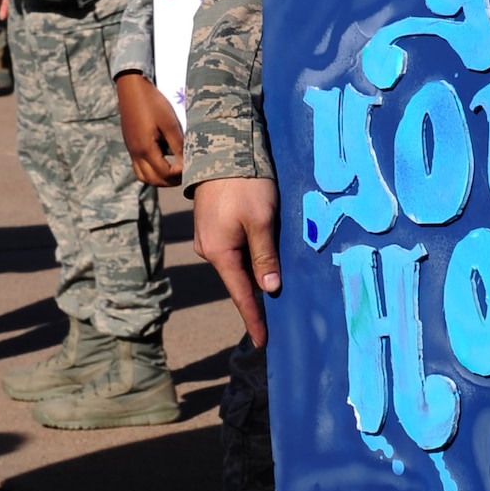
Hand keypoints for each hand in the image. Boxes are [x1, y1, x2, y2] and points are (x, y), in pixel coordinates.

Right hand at [116, 72, 182, 187]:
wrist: (131, 88)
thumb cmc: (153, 103)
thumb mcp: (170, 123)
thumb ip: (178, 145)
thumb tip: (187, 163)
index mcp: (146, 149)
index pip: (164, 173)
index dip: (179, 174)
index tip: (191, 166)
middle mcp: (136, 153)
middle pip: (152, 180)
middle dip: (169, 181)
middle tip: (185, 174)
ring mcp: (132, 150)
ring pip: (143, 176)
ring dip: (159, 178)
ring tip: (175, 170)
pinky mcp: (131, 145)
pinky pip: (140, 166)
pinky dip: (152, 169)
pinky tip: (165, 158)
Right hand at [193, 176, 280, 346]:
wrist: (223, 148)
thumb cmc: (245, 185)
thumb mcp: (261, 221)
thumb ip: (264, 256)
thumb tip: (269, 289)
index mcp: (219, 252)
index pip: (241, 295)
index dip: (254, 318)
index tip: (263, 342)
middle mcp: (209, 249)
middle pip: (239, 280)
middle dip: (258, 294)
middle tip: (281, 312)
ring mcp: (208, 237)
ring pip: (237, 263)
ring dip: (255, 270)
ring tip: (277, 281)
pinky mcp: (212, 225)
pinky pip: (234, 249)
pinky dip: (249, 255)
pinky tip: (264, 253)